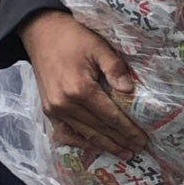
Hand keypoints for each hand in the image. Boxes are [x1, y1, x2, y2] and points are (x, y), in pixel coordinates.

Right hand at [19, 9, 148, 157]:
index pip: (110, 116)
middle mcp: (65, 104)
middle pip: (99, 128)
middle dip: (120, 140)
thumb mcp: (98, 46)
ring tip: (123, 152)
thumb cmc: (73, 37)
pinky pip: (65, 133)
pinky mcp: (48, 110)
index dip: (128, 129)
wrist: (41, 32)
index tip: (142, 139)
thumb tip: (129, 91)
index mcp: (80, 89)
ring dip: (104, 145)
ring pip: (84, 134)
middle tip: (138, 149)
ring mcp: (54, 109)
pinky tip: (94, 146)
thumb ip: (115, 67)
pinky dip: (80, 142)